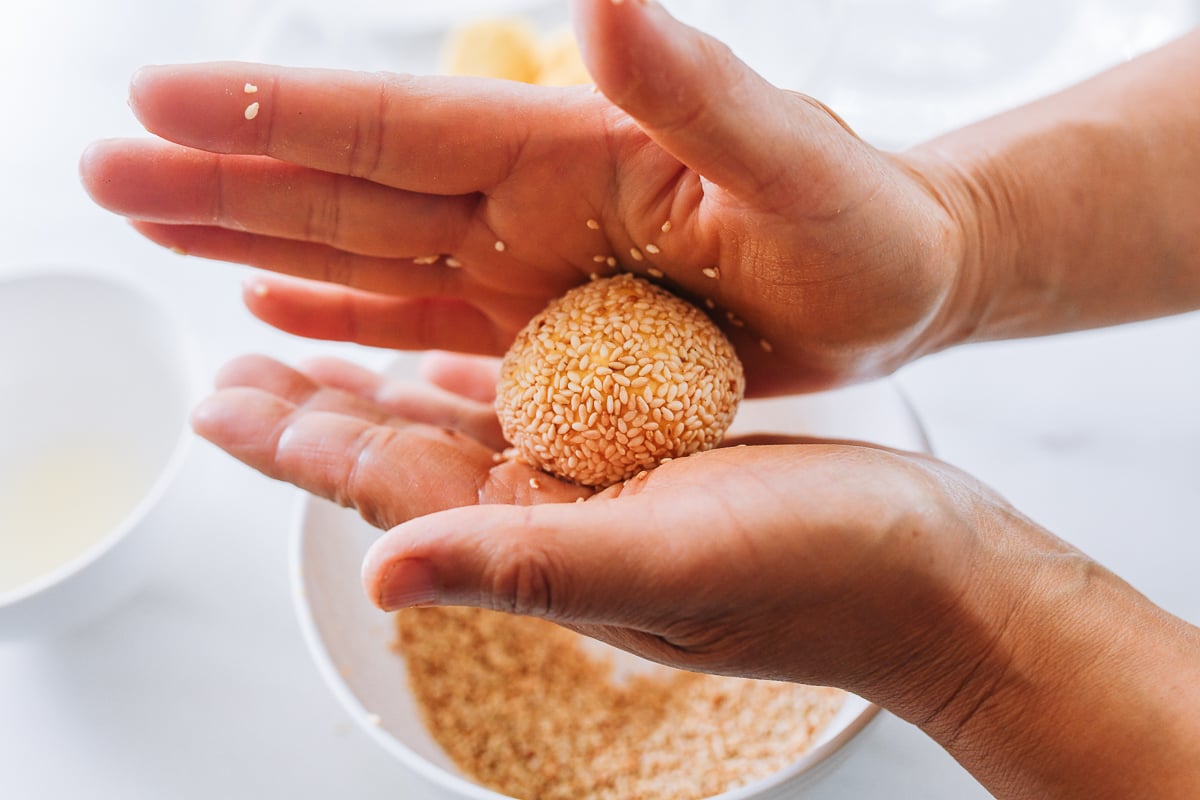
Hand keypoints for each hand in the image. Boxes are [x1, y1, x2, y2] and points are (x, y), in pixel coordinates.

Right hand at [80, 0, 969, 394]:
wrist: (893, 286)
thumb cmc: (864, 227)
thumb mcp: (799, 165)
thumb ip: (702, 92)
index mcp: (567, 155)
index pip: (396, 127)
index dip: (275, 115)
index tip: (154, 99)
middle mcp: (523, 207)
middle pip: (347, 189)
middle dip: (223, 177)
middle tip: (102, 173)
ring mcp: (523, 270)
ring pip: (364, 253)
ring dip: (257, 240)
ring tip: (155, 228)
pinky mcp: (541, 334)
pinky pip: (422, 324)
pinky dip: (344, 316)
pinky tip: (276, 305)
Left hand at [195, 352, 1199, 798]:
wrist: (930, 574)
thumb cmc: (816, 573)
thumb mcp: (664, 564)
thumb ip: (522, 568)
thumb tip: (378, 581)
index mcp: (539, 539)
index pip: (386, 485)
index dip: (296, 442)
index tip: (220, 400)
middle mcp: (556, 517)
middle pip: (404, 455)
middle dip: (318, 413)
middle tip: (240, 372)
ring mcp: (601, 489)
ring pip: (463, 430)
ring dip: (386, 394)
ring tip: (323, 362)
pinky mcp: (649, 459)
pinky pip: (543, 413)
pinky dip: (486, 387)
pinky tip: (460, 367)